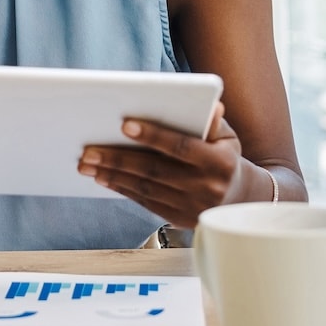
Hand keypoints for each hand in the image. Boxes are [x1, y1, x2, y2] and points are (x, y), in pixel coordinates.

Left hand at [77, 101, 242, 228]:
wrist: (238, 200)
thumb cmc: (225, 157)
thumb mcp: (226, 138)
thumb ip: (212, 122)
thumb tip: (211, 106)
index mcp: (219, 163)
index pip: (180, 147)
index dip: (153, 136)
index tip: (125, 125)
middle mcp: (206, 187)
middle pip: (154, 170)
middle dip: (118, 159)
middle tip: (89, 150)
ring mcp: (192, 207)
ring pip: (145, 189)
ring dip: (113, 175)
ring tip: (88, 164)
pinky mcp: (179, 219)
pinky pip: (145, 202)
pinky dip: (122, 189)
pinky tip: (104, 178)